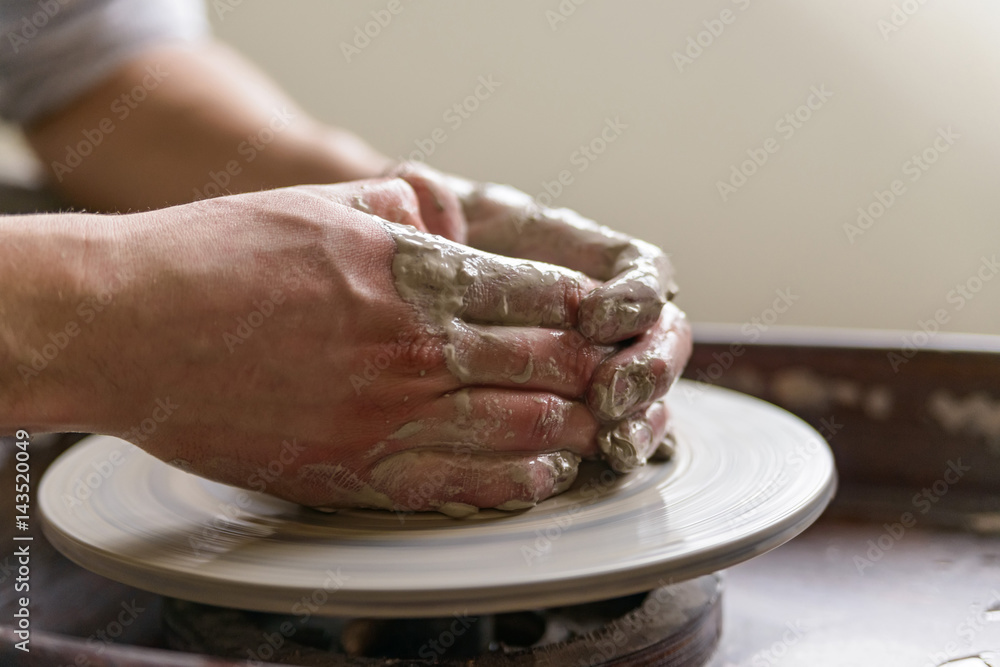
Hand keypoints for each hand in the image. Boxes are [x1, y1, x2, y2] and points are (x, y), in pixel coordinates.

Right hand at [89, 179, 672, 512]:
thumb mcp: (320, 202)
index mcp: (416, 275)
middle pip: (550, 365)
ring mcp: (389, 416)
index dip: (589, 309)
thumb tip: (443, 216)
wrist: (130, 326)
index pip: (541, 295)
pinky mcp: (354, 471)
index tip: (608, 319)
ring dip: (575, 431)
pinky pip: (463, 485)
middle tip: (621, 378)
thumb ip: (398, 206)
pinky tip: (544, 476)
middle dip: (598, 372)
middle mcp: (417, 348)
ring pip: (523, 431)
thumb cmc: (217, 256)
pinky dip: (518, 481)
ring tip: (599, 431)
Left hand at [386, 163, 691, 467]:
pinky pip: (630, 423)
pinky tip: (610, 461)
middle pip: (666, 332)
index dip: (636, 294)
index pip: (643, 268)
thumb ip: (430, 201)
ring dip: (647, 414)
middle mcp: (603, 307)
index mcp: (578, 254)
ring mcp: (600, 358)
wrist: (407, 295)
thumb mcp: (424, 217)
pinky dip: (630, 442)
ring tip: (616, 443)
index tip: (596, 319)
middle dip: (650, 366)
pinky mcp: (584, 405)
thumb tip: (421, 193)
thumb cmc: (422, 253)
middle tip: (609, 397)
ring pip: (657, 384)